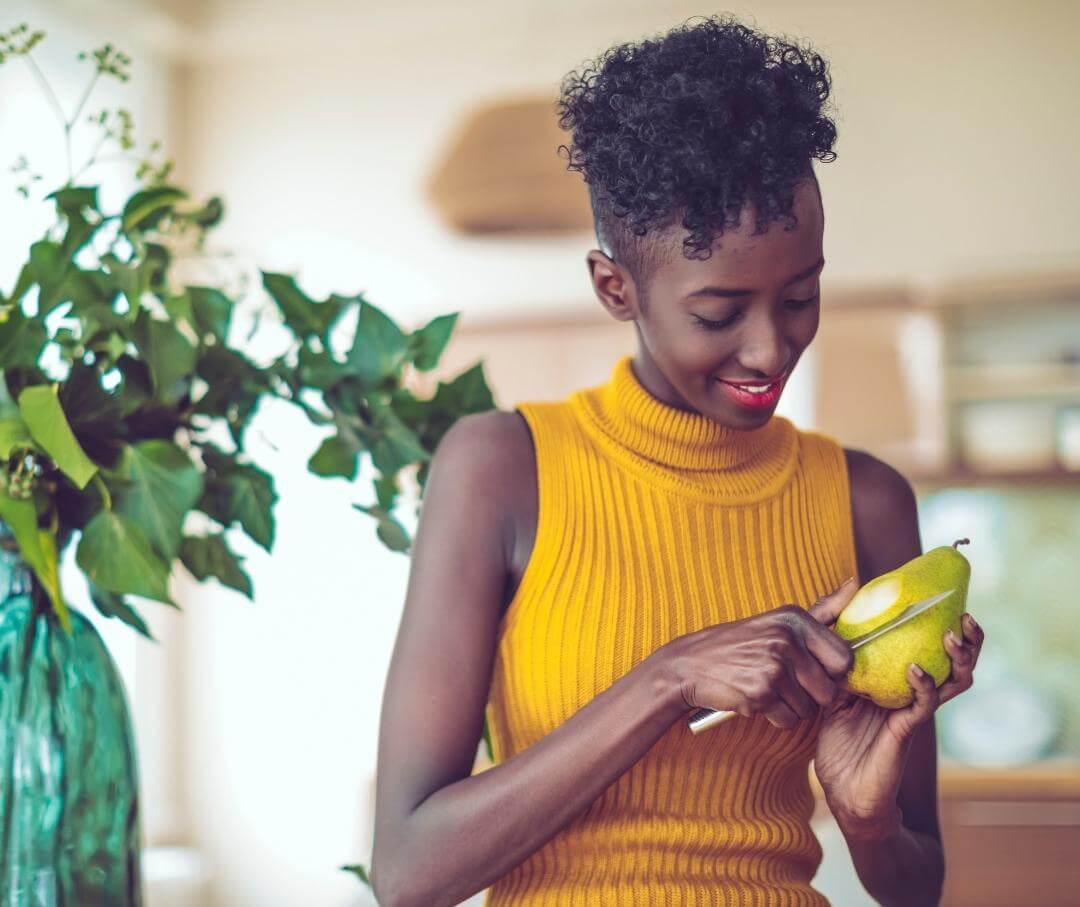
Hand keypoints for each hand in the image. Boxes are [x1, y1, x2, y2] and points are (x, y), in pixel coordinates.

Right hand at [665, 585, 854, 729]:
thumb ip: (824, 609)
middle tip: (783, 682)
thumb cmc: (739, 645)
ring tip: (766, 688)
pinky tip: (756, 699)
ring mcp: (773, 666)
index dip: (830, 673)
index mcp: (795, 619)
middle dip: (810, 695)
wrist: (690, 664)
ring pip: (809, 708)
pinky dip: (774, 717)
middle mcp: (786, 639)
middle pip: (828, 689)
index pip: (844, 659)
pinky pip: (788, 720)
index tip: (811, 671)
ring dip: (790, 706)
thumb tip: (856, 583)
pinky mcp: (760, 692)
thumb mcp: (779, 622)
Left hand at [811, 586, 984, 836]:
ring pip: (951, 682)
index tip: (943, 599)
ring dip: (957, 658)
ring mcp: (913, 713)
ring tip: (954, 636)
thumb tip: (834, 629)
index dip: (942, 628)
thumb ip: (837, 666)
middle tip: (965, 616)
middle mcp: (913, 696)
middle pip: (954, 664)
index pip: (930, 651)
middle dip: (967, 640)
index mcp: (899, 685)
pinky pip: (923, 705)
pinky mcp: (905, 731)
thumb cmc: (840, 746)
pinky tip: (915, 671)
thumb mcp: (833, 695)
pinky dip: (923, 685)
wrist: (842, 793)